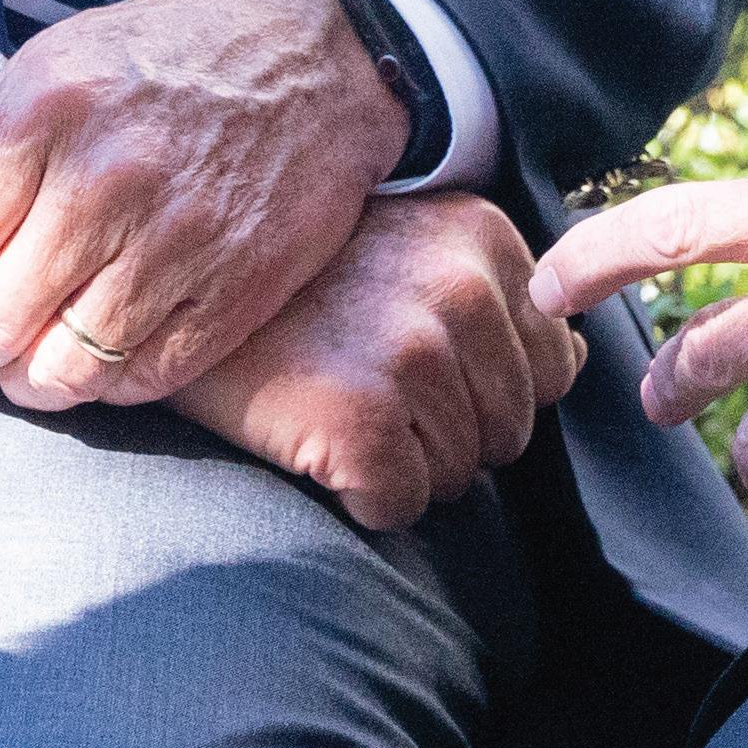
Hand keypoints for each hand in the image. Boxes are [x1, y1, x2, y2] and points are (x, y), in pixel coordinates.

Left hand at [0, 0, 404, 411]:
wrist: (317, 55)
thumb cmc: (169, 59)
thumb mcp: (48, 68)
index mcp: (47, 112)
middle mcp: (109, 178)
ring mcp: (178, 240)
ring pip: (63, 369)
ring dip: (30, 377)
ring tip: (29, 355)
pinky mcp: (235, 290)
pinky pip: (142, 380)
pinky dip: (106, 384)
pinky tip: (98, 352)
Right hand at [173, 195, 588, 528]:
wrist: (171, 286)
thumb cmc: (301, 283)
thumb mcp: (416, 250)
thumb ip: (498, 296)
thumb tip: (576, 362)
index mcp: (486, 240)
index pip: (553, 369)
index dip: (487, 387)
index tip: (415, 362)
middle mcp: (462, 292)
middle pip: (511, 431)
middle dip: (450, 433)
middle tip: (367, 388)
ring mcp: (414, 356)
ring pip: (460, 476)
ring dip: (404, 465)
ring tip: (338, 407)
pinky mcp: (364, 422)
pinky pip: (401, 507)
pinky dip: (362, 499)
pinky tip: (317, 444)